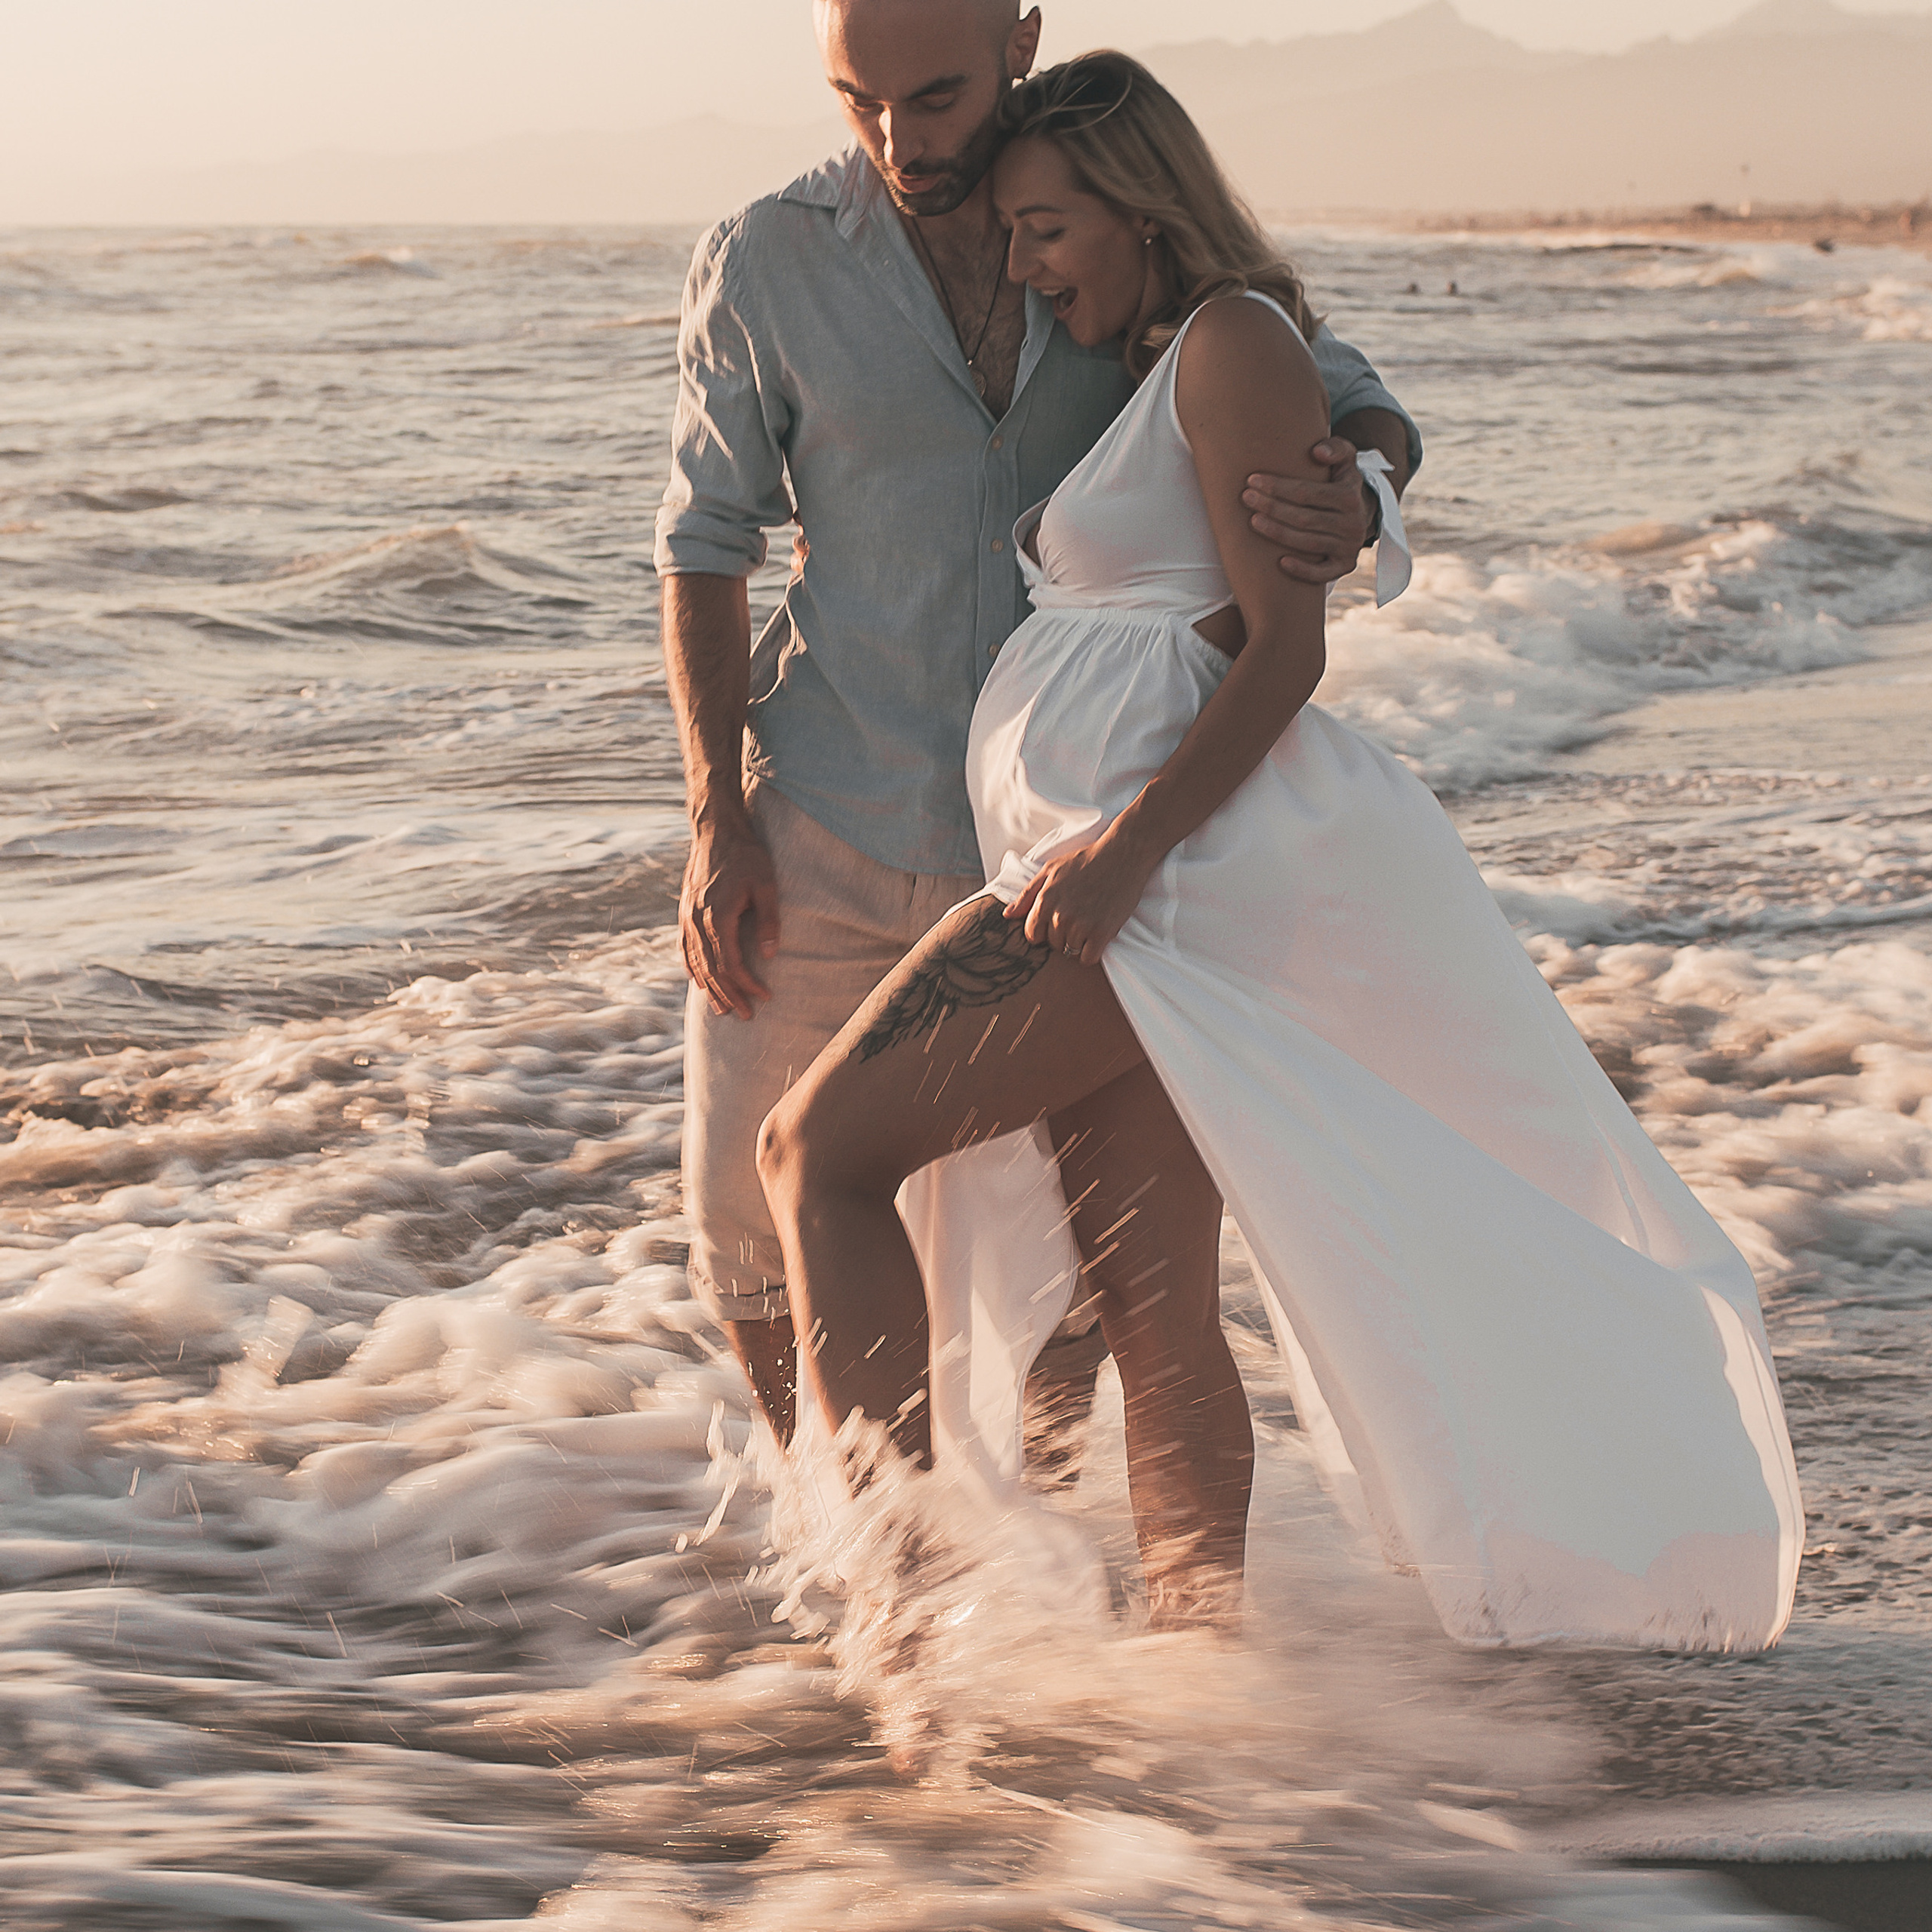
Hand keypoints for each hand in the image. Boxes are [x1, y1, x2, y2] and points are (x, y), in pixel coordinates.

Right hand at [681, 817, 779, 1018]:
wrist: (716, 830)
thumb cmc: (746, 855)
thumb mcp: (766, 884)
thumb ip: (769, 920)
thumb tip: (770, 955)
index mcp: (718, 917)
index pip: (732, 964)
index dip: (747, 985)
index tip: (765, 997)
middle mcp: (698, 921)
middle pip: (712, 970)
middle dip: (729, 995)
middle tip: (745, 1015)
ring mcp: (687, 917)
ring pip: (696, 962)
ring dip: (710, 988)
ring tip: (722, 1009)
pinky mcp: (684, 911)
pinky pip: (684, 948)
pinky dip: (691, 968)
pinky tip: (697, 982)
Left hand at [1006, 828, 1154, 966]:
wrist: (1123, 855)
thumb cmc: (1085, 860)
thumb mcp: (1051, 870)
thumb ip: (1027, 894)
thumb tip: (1007, 915)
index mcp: (1045, 900)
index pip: (1032, 935)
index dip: (1043, 931)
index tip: (1058, 921)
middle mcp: (1060, 915)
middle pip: (1053, 944)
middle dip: (1063, 935)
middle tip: (1079, 916)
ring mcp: (1081, 925)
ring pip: (1069, 952)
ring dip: (1079, 942)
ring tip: (1090, 921)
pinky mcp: (1102, 933)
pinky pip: (1088, 958)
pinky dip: (1092, 951)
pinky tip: (1098, 935)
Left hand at [1243, 435, 1372, 585]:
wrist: (1360, 513)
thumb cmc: (1340, 482)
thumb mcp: (1345, 459)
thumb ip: (1336, 448)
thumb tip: (1317, 452)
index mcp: (1350, 496)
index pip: (1307, 493)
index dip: (1278, 487)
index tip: (1252, 480)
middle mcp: (1353, 524)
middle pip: (1304, 518)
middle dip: (1272, 507)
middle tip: (1246, 498)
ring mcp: (1349, 547)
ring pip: (1307, 543)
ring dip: (1277, 533)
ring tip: (1253, 520)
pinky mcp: (1345, 566)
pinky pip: (1322, 574)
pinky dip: (1302, 570)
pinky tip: (1279, 562)